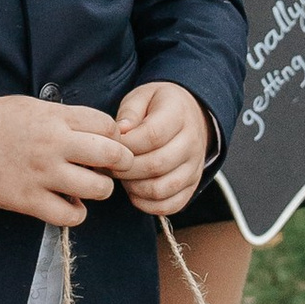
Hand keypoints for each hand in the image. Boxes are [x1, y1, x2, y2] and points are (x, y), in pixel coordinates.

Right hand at [0, 93, 128, 226]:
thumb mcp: (33, 106)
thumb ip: (66, 117)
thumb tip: (98, 131)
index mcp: (56, 118)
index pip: (108, 125)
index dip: (115, 136)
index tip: (109, 142)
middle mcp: (54, 145)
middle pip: (112, 155)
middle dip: (122, 162)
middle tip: (115, 167)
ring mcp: (43, 175)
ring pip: (98, 189)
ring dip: (100, 190)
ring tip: (90, 186)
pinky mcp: (30, 201)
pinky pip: (70, 216)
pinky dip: (76, 213)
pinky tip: (69, 204)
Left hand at [113, 79, 208, 216]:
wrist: (189, 116)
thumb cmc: (157, 107)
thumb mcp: (142, 97)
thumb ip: (129, 112)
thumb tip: (120, 131)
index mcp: (179, 115)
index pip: (152, 136)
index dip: (126, 145)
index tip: (109, 145)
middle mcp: (192, 142)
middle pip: (156, 165)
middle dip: (125, 169)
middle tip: (110, 165)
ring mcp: (195, 167)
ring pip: (162, 189)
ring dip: (134, 188)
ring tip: (122, 176)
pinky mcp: (192, 186)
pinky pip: (170, 206)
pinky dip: (147, 205)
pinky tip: (134, 191)